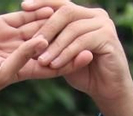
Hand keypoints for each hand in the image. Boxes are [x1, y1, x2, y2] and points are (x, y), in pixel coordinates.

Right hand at [0, 10, 89, 95]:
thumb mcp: (2, 72)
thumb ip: (22, 58)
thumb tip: (42, 41)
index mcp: (24, 71)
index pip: (53, 65)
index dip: (70, 60)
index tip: (88, 54)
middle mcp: (21, 54)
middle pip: (50, 44)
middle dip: (66, 37)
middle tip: (86, 30)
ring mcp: (12, 38)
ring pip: (38, 27)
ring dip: (53, 21)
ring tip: (71, 15)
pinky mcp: (1, 24)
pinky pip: (22, 16)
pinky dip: (35, 11)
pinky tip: (49, 6)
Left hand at [20, 0, 132, 115]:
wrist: (108, 89)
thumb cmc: (84, 72)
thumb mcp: (63, 55)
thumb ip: (52, 43)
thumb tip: (29, 36)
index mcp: (84, 15)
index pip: (61, 3)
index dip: (42, 2)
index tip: (23, 6)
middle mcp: (96, 15)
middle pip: (66, 12)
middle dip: (47, 28)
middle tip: (32, 44)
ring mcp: (104, 24)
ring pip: (73, 28)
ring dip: (55, 46)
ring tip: (41, 61)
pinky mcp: (108, 37)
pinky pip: (82, 42)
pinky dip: (66, 54)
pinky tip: (55, 65)